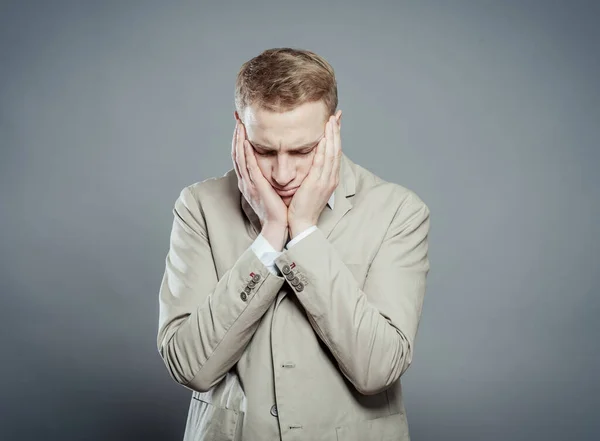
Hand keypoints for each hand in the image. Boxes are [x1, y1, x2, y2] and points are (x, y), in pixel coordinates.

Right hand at [231, 120, 287, 230]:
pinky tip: (245, 142)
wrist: (278, 225)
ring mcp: (249, 183)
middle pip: (236, 154)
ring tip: (239, 125)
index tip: (241, 125)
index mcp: (249, 181)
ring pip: (240, 158)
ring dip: (238, 141)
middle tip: (237, 119)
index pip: (241, 156)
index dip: (239, 140)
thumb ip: (269, 177)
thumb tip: (275, 164)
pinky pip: (249, 168)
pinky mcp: (256, 187)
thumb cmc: (277, 209)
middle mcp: (246, 181)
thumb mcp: (271, 189)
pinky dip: (245, 154)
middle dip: (236, 136)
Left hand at [288, 111, 341, 236]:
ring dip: (332, 136)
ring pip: (332, 154)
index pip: (335, 152)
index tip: (335, 122)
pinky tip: (324, 138)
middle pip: (336, 149)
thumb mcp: (310, 186)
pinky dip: (324, 149)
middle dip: (336, 131)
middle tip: (335, 115)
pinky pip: (322, 163)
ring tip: (331, 120)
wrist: (301, 223)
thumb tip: (309, 160)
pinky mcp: (318, 184)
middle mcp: (331, 177)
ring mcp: (326, 181)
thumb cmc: (303, 206)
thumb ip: (312, 172)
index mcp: (330, 177)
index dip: (336, 136)